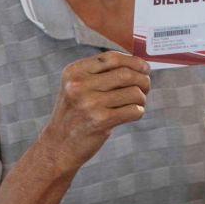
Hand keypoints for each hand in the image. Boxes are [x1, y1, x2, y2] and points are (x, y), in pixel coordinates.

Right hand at [39, 51, 150, 170]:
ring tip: (137, 103)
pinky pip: (133, 110)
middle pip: (126, 74)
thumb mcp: (77, 86)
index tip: (144, 68)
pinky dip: (138, 111)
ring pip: (133, 92)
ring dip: (142, 98)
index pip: (112, 58)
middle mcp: (79, 85)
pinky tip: (132, 114)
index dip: (134, 61)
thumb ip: (101, 73)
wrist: (59, 145)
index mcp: (74, 72)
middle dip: (143, 80)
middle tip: (145, 87)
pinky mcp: (100, 121)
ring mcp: (90, 103)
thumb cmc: (75, 113)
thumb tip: (140, 64)